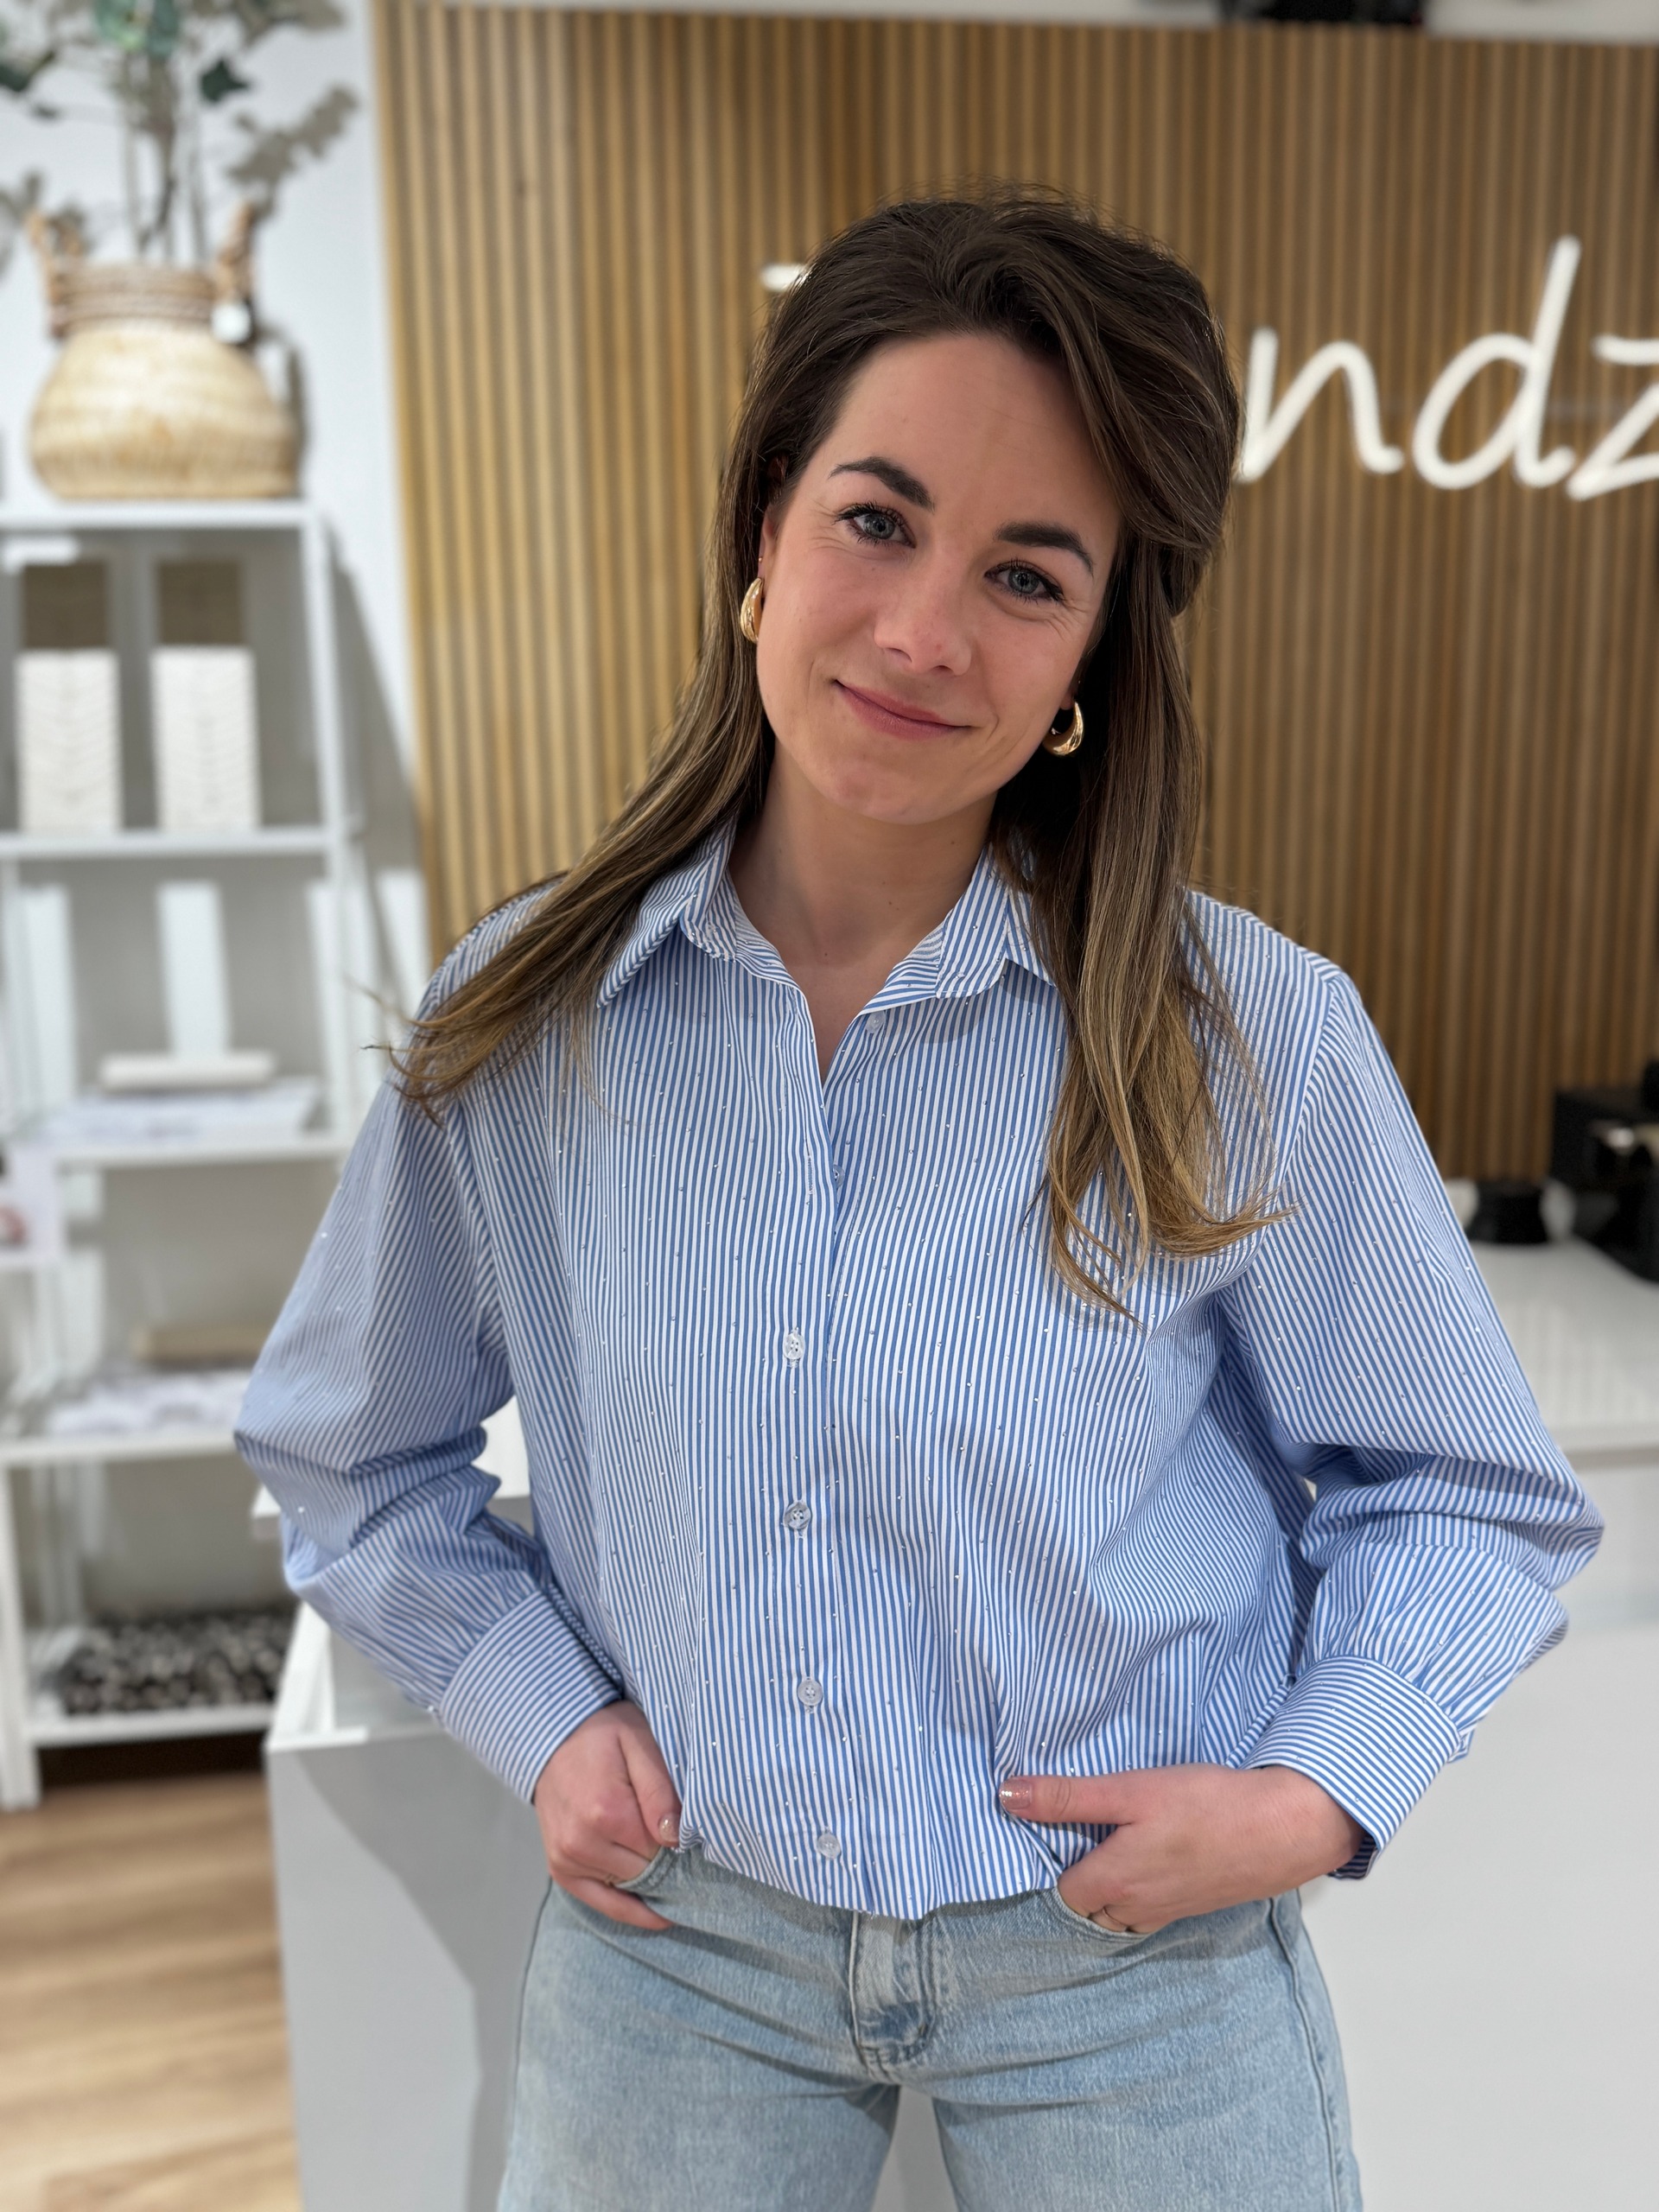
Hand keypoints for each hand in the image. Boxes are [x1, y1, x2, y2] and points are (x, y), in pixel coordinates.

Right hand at [532, 1699, 681, 1930]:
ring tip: (674, 1874)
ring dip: (651, 1885)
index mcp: (607, 1812)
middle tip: (691, 1860)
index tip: (695, 1841)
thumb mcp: (638, 1745)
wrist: (552, 1737)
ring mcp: (567, 1860)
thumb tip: (674, 1838)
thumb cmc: (603, 1736)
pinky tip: (656, 1909)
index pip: (662, 1851)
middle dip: (669, 1867)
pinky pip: (602, 1903)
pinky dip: (630, 1907)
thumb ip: (659, 1791)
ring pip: (628, 1891)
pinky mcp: (560, 1870)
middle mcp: (581, 1843)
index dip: (682, 1847)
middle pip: (646, 1874)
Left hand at [999, 1763, 1364, 1933]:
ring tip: (1107, 1854)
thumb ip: (1068, 1797)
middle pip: (1090, 1910)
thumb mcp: (1129, 1790)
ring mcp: (1169, 1911)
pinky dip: (1139, 1895)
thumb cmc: (1206, 1805)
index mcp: (1113, 1881)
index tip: (1048, 1838)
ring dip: (1109, 1894)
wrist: (1282, 1828)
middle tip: (1073, 1845)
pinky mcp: (1195, 1904)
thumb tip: (1007, 1795)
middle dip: (1078, 1886)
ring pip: (1121, 1915)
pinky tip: (1149, 1862)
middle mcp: (1137, 1907)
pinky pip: (1151, 1912)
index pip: (1062, 1893)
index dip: (1051, 1866)